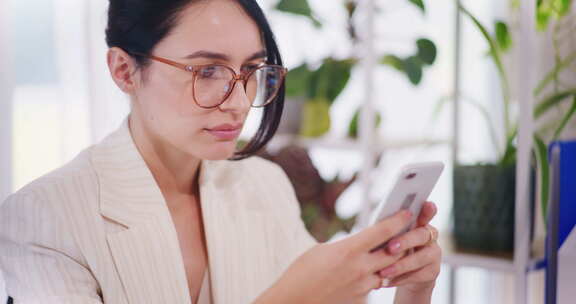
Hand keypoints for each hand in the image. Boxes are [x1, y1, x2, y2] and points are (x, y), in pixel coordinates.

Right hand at [259, 209, 413, 303]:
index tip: (407, 213)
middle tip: (406, 233)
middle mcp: (360, 268)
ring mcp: (362, 287)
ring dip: (389, 262)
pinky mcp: (360, 300)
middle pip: (394, 252)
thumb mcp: (321, 250)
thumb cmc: (301, 273)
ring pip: (387, 271)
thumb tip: (361, 243)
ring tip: (387, 253)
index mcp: (348, 250)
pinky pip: (374, 286)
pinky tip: (365, 274)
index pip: (383, 231)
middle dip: (402, 242)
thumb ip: (346, 245)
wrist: (293, 302)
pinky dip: (373, 278)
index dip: (398, 220)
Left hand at [377, 202, 440, 293]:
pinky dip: (401, 279)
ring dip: (400, 265)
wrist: (404, 275)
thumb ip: (389, 229)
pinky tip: (387, 281)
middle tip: (390, 248)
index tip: (427, 204)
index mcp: (420, 223)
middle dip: (405, 241)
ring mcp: (434, 254)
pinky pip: (418, 275)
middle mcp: (430, 236)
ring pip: (421, 258)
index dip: (428, 210)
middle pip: (421, 235)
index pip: (426, 212)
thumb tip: (374, 227)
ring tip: (383, 272)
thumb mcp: (390, 237)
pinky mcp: (433, 272)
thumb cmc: (392, 249)